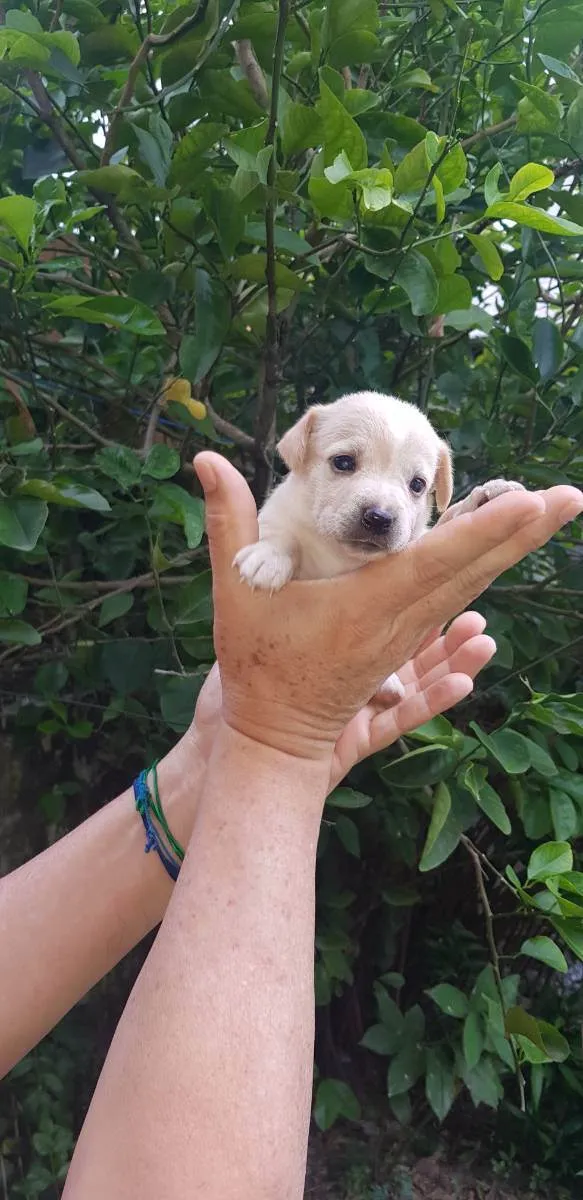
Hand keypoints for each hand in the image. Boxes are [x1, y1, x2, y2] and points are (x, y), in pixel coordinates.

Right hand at [194, 451, 581, 765]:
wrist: (270, 739)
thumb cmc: (253, 663)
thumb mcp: (236, 588)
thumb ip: (229, 522)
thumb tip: (204, 459)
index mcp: (369, 604)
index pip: (440, 557)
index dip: (488, 528)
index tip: (533, 501)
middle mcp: (400, 623)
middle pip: (473, 571)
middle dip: (524, 533)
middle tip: (571, 498)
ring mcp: (408, 642)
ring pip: (470, 591)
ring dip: (510, 555)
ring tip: (548, 522)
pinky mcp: (405, 655)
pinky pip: (453, 623)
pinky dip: (487, 597)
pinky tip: (516, 601)